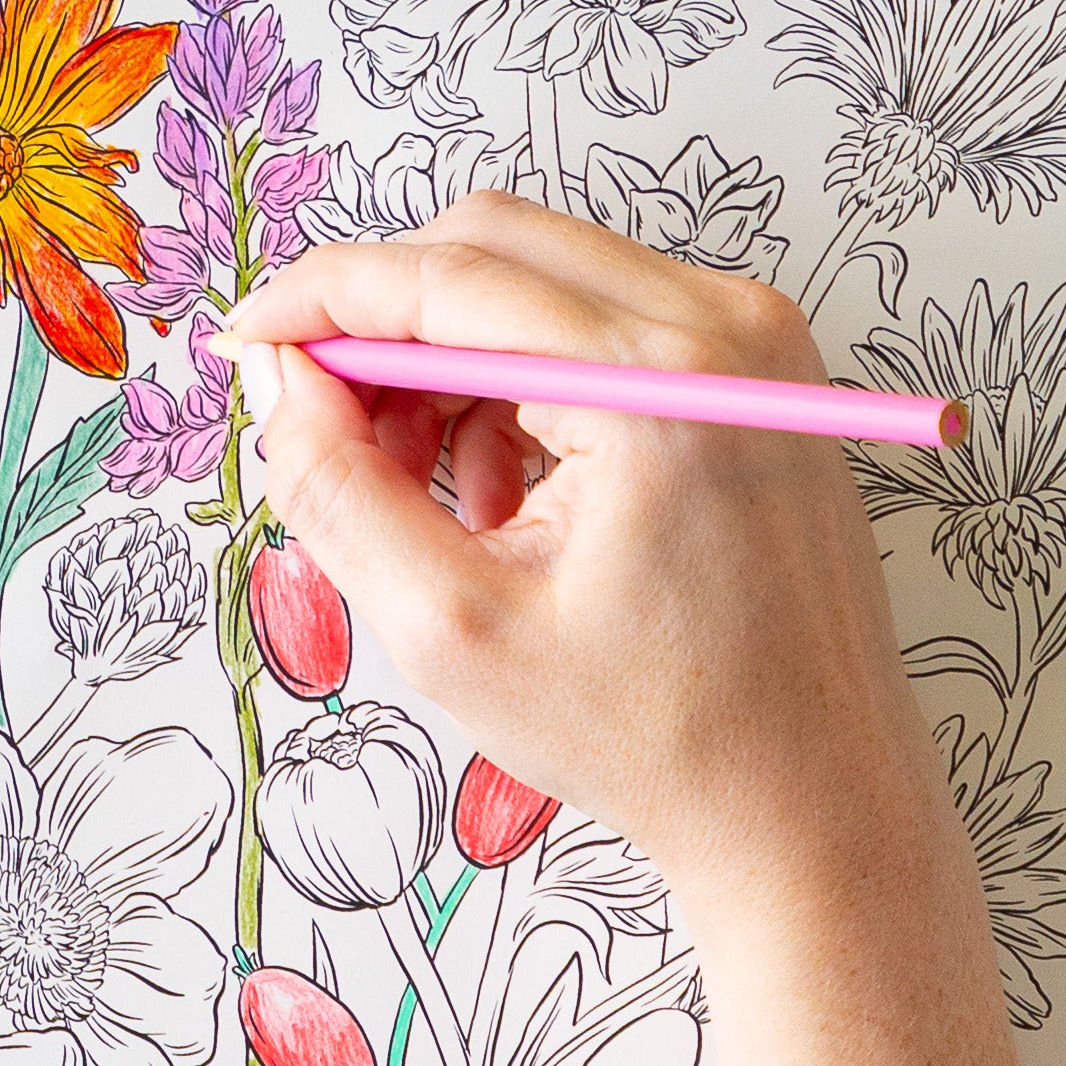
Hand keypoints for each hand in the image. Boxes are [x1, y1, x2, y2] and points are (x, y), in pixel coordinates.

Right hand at [224, 193, 946, 937]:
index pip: (443, 276)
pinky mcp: (764, 369)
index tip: (246, 343)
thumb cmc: (660, 740)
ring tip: (453, 507)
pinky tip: (522, 500)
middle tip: (338, 436)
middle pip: (489, 247)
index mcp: (658, 384)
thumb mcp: (453, 631)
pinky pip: (601, 317)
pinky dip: (528, 381)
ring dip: (458, 364)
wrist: (819, 817)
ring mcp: (759, 341)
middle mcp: (725, 329)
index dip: (319, 300)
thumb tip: (275, 377)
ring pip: (540, 277)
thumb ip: (335, 486)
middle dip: (388, 331)